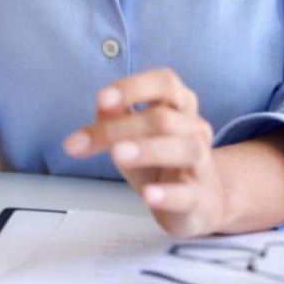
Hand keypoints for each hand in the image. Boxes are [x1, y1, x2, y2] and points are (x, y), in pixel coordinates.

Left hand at [62, 68, 225, 236]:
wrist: (201, 201)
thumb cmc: (160, 162)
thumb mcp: (132, 136)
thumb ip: (117, 116)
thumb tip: (103, 104)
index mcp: (179, 106)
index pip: (164, 83)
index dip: (133, 87)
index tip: (102, 99)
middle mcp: (194, 129)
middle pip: (163, 118)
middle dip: (119, 128)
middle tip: (83, 142)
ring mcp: (201, 164)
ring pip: (184, 149)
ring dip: (147, 150)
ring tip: (117, 155)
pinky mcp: (200, 199)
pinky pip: (188, 194)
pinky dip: (167, 193)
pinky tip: (148, 195)